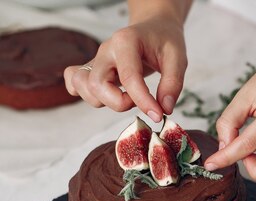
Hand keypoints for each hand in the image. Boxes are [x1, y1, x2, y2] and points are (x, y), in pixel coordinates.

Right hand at [64, 18, 186, 121]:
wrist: (154, 27)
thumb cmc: (164, 41)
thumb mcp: (178, 58)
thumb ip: (173, 84)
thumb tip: (165, 109)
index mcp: (126, 42)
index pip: (129, 77)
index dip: (142, 101)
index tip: (158, 115)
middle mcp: (106, 50)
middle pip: (96, 84)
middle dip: (118, 103)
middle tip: (139, 101)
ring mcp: (96, 59)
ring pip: (83, 86)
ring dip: (103, 102)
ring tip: (126, 98)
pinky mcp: (92, 68)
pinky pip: (74, 82)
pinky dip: (85, 94)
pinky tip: (105, 96)